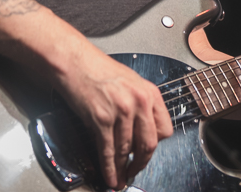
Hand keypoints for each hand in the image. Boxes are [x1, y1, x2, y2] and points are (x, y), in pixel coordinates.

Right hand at [54, 44, 173, 188]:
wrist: (75, 62)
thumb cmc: (98, 69)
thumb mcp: (130, 83)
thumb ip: (140, 105)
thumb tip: (140, 131)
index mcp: (149, 93)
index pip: (164, 129)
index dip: (156, 145)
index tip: (147, 153)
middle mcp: (139, 102)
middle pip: (149, 144)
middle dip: (141, 163)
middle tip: (135, 171)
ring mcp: (121, 111)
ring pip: (127, 151)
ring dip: (123, 169)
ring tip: (120, 179)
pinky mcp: (102, 119)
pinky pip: (108, 151)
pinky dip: (109, 168)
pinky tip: (110, 175)